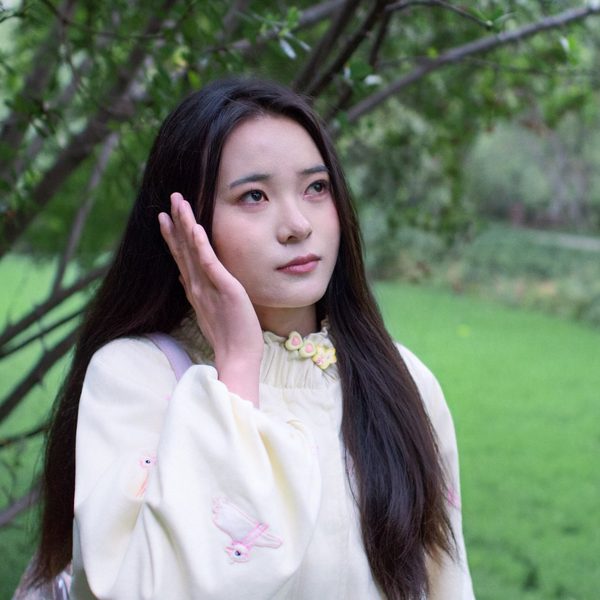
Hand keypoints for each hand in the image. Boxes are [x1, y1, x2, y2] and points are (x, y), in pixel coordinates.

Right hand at [158, 193, 262, 405]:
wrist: (237, 356)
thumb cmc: (228, 336)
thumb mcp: (209, 310)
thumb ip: (196, 292)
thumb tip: (183, 276)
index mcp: (194, 289)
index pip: (181, 257)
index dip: (173, 236)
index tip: (165, 217)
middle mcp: (196, 285)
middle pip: (182, 248)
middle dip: (176, 222)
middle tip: (171, 197)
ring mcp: (207, 287)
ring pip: (192, 250)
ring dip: (185, 225)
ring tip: (178, 203)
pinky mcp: (223, 288)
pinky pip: (209, 262)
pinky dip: (201, 245)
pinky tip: (196, 228)